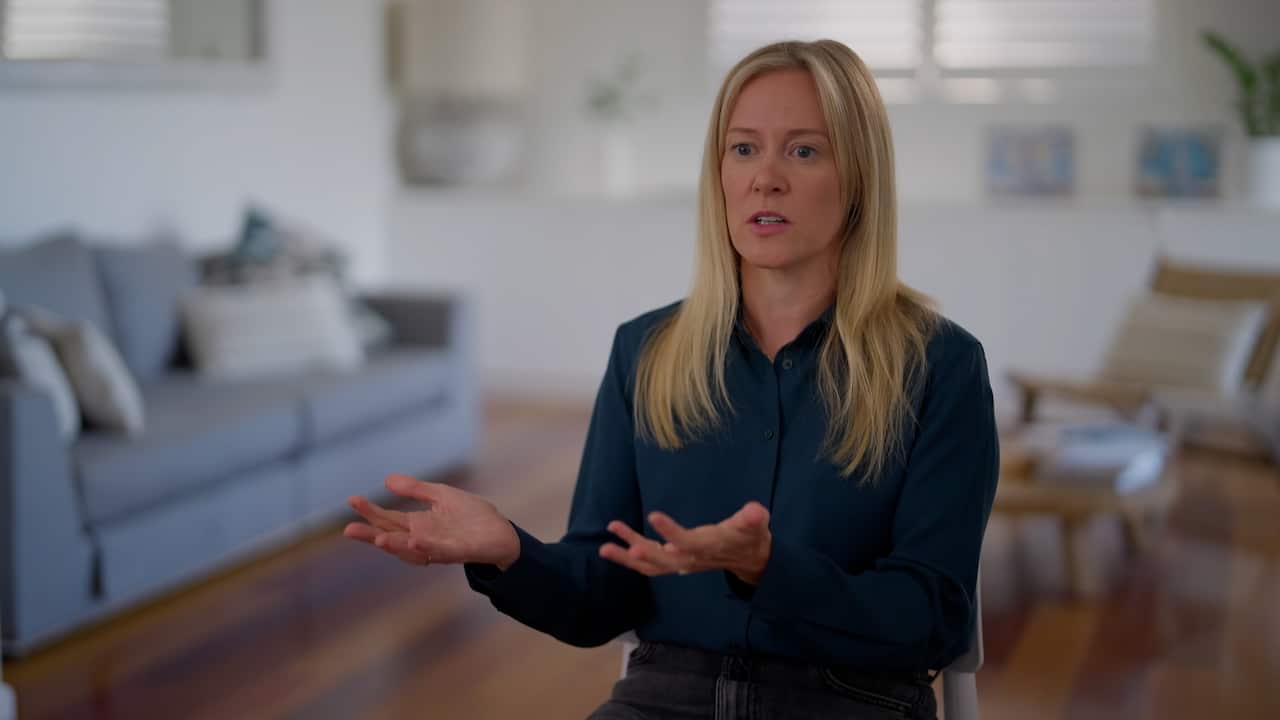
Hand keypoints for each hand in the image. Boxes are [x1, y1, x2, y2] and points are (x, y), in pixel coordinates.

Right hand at [344, 474, 519, 569]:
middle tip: (349, 529)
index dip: (370, 511)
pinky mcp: (459, 551)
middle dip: (371, 534)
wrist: (501, 532)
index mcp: (418, 524)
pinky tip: (416, 540)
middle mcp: (424, 538)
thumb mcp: (441, 496)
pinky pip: (440, 551)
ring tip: (377, 538)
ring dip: (395, 545)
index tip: (352, 500)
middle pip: (393, 536)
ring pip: (412, 550)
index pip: (389, 519)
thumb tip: (387, 480)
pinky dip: (427, 548)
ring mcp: (440, 546)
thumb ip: (416, 489)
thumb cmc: (471, 516)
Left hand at [599, 501, 772, 584]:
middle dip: (639, 549)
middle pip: (661, 560)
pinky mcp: (675, 560)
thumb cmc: (750, 536)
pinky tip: (615, 547)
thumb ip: (753, 519)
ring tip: (604, 547)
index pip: (686, 542)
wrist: (749, 558)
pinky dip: (631, 559)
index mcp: (707, 547)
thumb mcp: (756, 525)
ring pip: (650, 565)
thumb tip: (757, 512)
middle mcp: (690, 559)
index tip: (652, 515)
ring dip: (627, 557)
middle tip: (618, 535)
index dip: (670, 531)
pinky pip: (649, 564)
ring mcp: (681, 562)